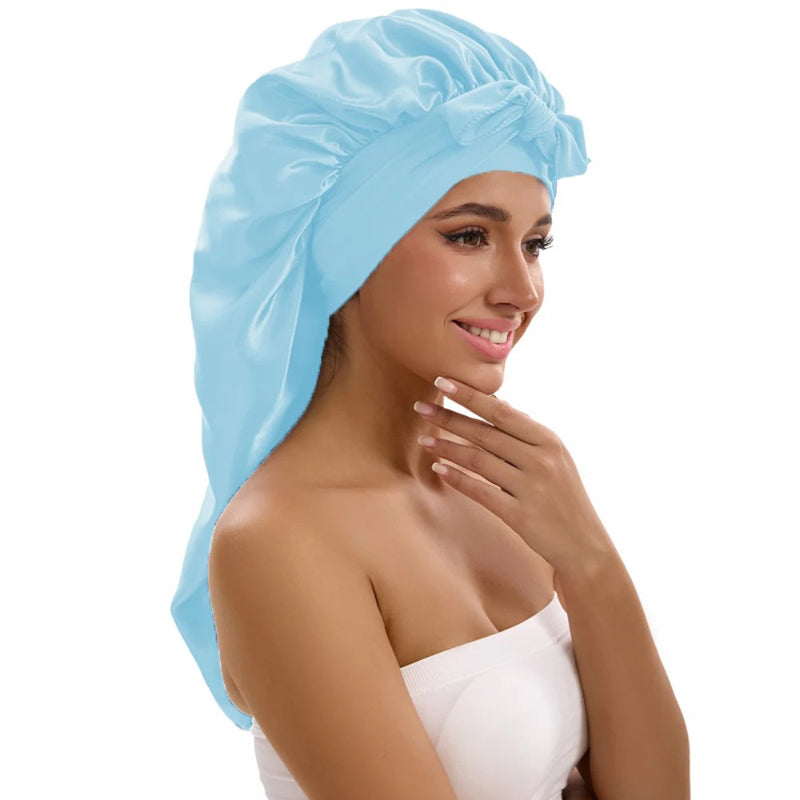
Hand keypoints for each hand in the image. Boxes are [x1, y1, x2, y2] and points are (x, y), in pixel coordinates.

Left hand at [414, 376, 616, 574]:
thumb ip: (527, 434)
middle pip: (485, 433)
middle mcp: (540, 459)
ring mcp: (530, 487)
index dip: (470, 396)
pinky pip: (481, 491)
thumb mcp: (556, 458)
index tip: (442, 381)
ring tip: (424, 439)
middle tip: (420, 407)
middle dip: (449, 418)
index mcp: (548, 440)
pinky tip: (439, 469)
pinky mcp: (520, 515)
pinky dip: (457, 478)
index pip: (501, 411)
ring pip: (478, 460)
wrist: (584, 545)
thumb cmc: (565, 497)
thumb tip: (497, 404)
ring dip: (447, 448)